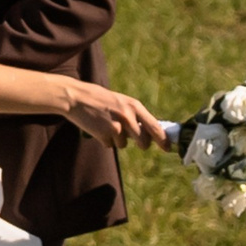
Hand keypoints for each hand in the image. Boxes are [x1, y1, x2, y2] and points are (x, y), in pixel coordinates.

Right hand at [59, 83, 174, 148]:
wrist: (76, 97)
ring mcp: (117, 126)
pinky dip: (104, 140)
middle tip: (131, 138)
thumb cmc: (100, 100)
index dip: (163, 139)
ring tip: (106, 124)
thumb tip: (148, 133)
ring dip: (117, 139)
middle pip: (144, 141)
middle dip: (141, 144)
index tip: (169, 148)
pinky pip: (110, 145)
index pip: (155, 126)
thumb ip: (134, 115)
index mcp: (134, 106)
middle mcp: (128, 116)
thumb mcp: (120, 102)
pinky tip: (97, 127)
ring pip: (124, 144)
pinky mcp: (105, 134)